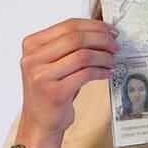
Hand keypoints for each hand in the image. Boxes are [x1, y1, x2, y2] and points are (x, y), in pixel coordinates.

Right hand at [18, 18, 117, 142]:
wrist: (40, 122)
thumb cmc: (52, 88)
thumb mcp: (55, 62)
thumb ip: (70, 44)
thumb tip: (103, 29)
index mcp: (32, 45)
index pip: (68, 25)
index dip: (94, 26)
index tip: (111, 31)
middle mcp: (32, 59)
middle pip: (76, 38)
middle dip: (102, 40)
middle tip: (115, 46)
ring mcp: (41, 76)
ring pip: (83, 55)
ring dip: (104, 57)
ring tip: (112, 61)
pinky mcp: (54, 92)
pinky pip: (86, 74)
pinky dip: (101, 71)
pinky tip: (107, 73)